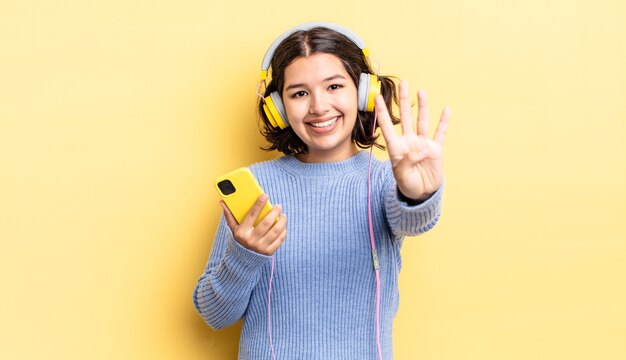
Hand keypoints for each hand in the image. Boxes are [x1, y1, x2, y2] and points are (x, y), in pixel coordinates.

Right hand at [220, 194, 286, 255]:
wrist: (242, 260)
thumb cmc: (239, 239)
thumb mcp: (233, 229)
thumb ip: (229, 215)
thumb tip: (223, 202)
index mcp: (242, 232)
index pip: (251, 215)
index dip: (258, 204)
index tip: (265, 195)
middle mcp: (251, 240)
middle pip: (266, 222)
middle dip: (274, 212)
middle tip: (278, 206)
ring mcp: (260, 247)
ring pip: (275, 231)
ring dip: (281, 221)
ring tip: (283, 215)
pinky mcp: (269, 252)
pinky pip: (279, 240)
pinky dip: (283, 231)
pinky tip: (283, 226)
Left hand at [375, 80, 449, 201]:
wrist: (422, 193)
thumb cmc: (408, 185)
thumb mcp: (402, 177)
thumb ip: (405, 163)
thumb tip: (414, 152)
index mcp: (396, 148)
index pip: (387, 126)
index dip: (382, 112)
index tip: (376, 98)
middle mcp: (409, 142)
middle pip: (405, 117)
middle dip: (404, 100)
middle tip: (402, 83)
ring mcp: (423, 144)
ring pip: (422, 121)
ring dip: (422, 106)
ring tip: (421, 91)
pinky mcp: (436, 149)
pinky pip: (440, 133)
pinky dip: (443, 122)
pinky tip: (445, 110)